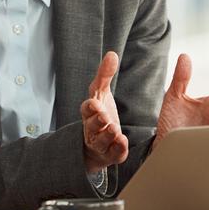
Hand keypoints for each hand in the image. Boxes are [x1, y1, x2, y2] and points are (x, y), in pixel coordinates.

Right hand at [81, 51, 129, 173]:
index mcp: (89, 112)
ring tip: (115, 129)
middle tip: (105, 117)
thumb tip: (112, 54)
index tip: (95, 103)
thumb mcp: (101, 92)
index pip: (86, 109)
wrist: (98, 144)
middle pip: (91, 126)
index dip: (90, 107)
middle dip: (97, 122)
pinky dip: (117, 149)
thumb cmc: (100, 114)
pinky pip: (113, 154)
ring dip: (107, 135)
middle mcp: (92, 129)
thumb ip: (105, 75)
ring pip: (100, 141)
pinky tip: (122, 142)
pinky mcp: (110, 155)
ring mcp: (100, 143)